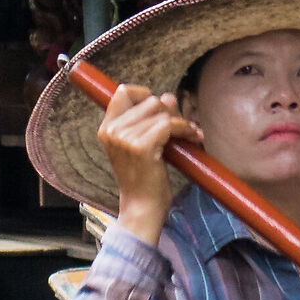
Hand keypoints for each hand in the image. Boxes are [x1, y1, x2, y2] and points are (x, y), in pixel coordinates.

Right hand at [97, 83, 201, 246]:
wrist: (142, 208)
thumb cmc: (144, 179)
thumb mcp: (142, 144)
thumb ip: (151, 119)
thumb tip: (168, 96)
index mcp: (106, 128)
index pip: (123, 91)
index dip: (145, 94)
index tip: (161, 109)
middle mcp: (112, 130)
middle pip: (149, 100)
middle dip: (170, 111)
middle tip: (182, 127)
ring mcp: (124, 138)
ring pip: (161, 110)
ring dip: (181, 121)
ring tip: (189, 134)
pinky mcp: (141, 146)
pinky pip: (170, 124)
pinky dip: (185, 128)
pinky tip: (193, 137)